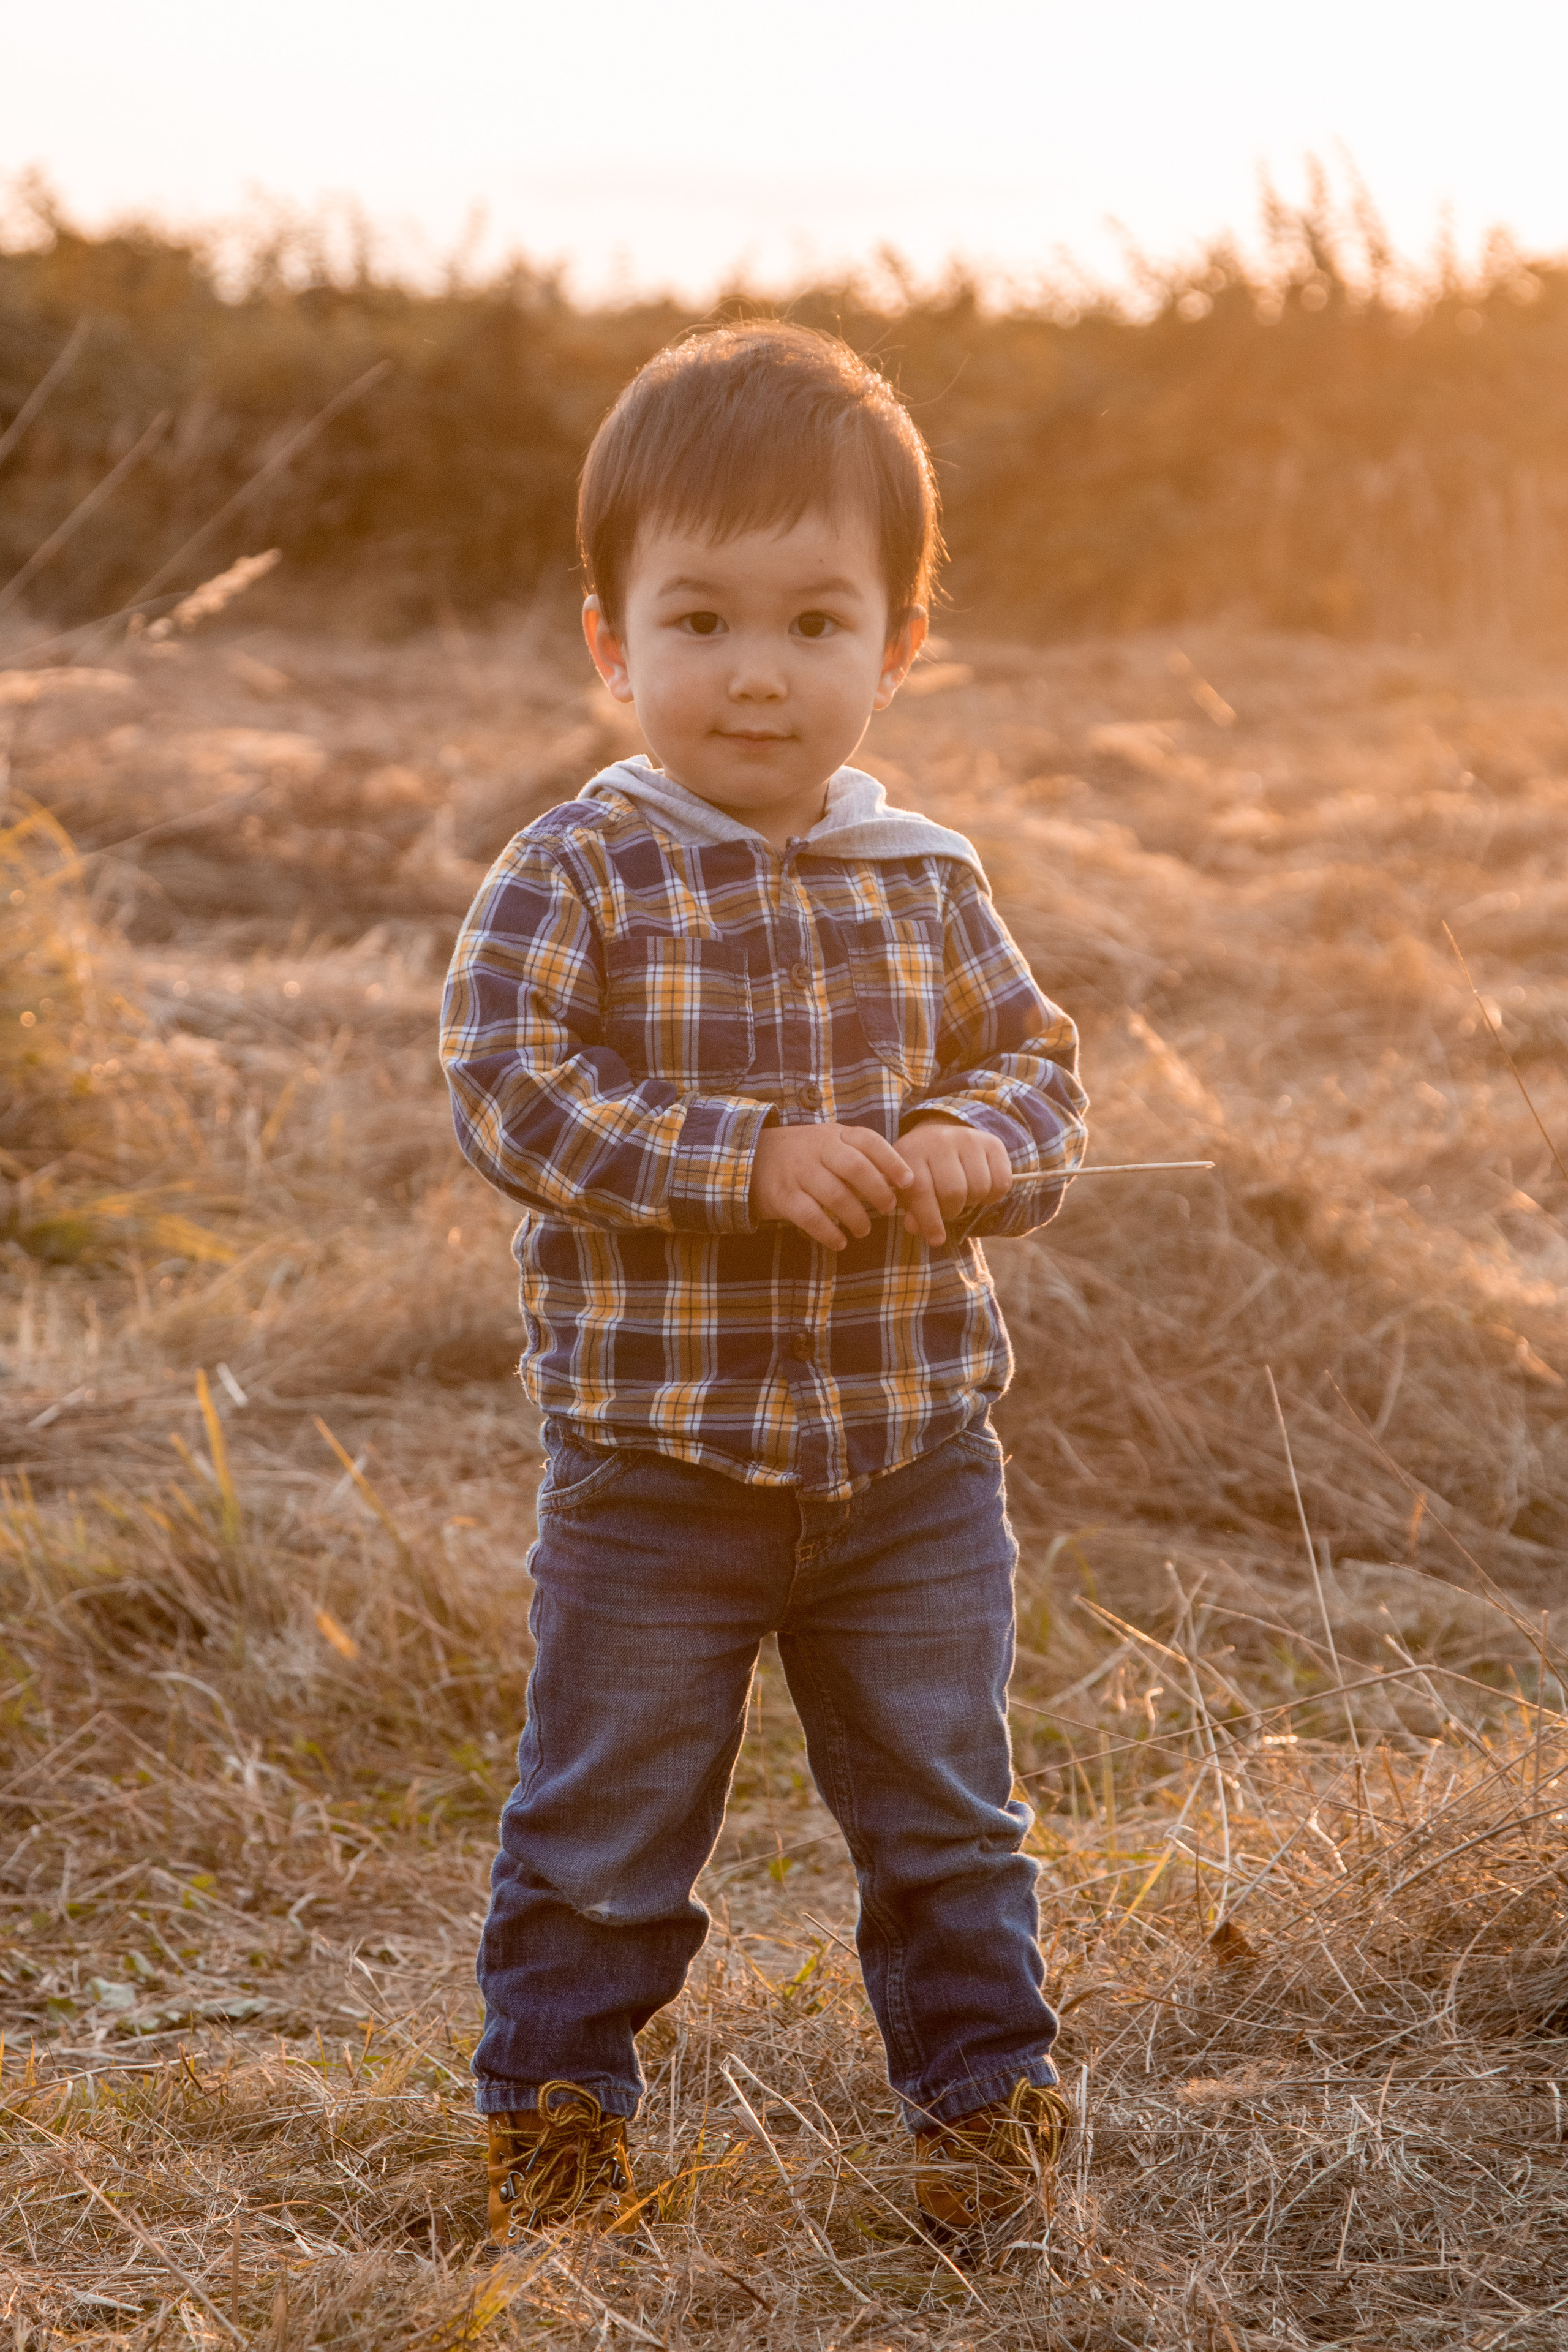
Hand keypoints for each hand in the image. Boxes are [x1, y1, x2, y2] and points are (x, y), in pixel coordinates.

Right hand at [750, 1122, 913, 1250]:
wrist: (751, 1158)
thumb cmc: (805, 1156)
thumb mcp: (831, 1145)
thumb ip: (861, 1159)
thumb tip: (899, 1184)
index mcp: (835, 1135)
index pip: (869, 1141)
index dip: (893, 1161)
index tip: (908, 1182)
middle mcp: (817, 1150)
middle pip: (856, 1168)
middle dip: (878, 1191)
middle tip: (888, 1209)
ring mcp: (799, 1172)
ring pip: (836, 1195)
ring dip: (856, 1217)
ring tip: (863, 1230)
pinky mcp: (783, 1197)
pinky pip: (811, 1217)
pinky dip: (829, 1233)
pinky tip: (839, 1242)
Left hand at [897, 1116, 1012, 1243]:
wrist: (940, 1137)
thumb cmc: (921, 1170)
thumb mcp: (907, 1187)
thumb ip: (910, 1208)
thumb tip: (916, 1227)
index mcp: (913, 1152)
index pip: (923, 1191)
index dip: (930, 1220)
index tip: (936, 1241)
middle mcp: (941, 1141)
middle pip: (954, 1192)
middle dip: (952, 1211)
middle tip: (949, 1209)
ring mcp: (968, 1139)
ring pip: (979, 1187)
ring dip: (972, 1202)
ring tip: (963, 1197)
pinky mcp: (992, 1142)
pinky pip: (1002, 1181)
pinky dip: (993, 1195)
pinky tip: (981, 1191)